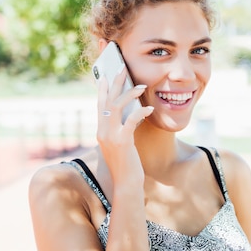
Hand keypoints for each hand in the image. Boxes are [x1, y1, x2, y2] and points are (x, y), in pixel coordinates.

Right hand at [96, 67, 153, 184]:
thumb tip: (130, 113)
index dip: (103, 89)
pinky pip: (130, 120)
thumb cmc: (126, 164)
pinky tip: (150, 108)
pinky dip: (140, 112)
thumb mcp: (120, 143)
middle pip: (107, 100)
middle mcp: (102, 131)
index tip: (105, 75)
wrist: (126, 183)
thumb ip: (120, 128)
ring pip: (116, 107)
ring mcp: (110, 136)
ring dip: (129, 94)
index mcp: (101, 131)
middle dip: (115, 83)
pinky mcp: (122, 141)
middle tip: (121, 67)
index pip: (100, 105)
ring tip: (141, 86)